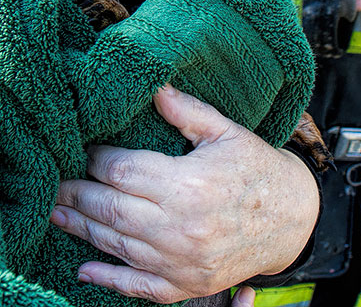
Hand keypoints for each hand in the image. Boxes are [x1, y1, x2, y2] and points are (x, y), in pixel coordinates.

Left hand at [50, 85, 319, 302]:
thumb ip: (186, 111)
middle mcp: (181, 227)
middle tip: (54, 184)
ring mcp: (182, 262)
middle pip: (113, 209)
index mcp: (190, 184)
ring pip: (118, 245)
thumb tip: (154, 87)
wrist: (292, 217)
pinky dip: (108, 279)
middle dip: (78, 195)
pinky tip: (84, 269)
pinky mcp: (186, 285)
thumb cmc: (257, 168)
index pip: (124, 171)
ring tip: (58, 214)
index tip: (83, 150)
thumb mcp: (226, 132)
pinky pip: (138, 287)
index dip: (97, 160)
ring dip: (83, 229)